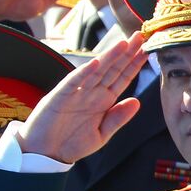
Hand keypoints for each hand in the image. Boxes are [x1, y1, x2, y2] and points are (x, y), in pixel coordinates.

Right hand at [14, 35, 147, 163]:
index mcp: (103, 100)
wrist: (43, 154)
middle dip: (126, 53)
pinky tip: (96, 63)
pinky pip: (73, 82)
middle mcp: (91, 92)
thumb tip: (137, 102)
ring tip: (123, 44)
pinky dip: (84, 72)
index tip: (147, 51)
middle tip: (140, 36)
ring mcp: (76, 93)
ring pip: (96, 71)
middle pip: (112, 69)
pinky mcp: (59, 97)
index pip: (122, 78)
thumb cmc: (71, 144)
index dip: (134, 65)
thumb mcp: (101, 134)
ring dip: (109, 57)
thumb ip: (117, 118)